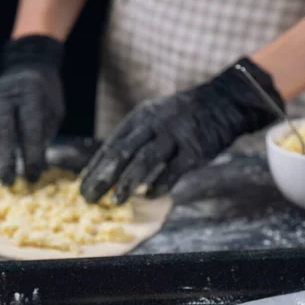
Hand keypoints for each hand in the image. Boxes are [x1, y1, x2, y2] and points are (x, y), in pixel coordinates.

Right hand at [0, 35, 64, 183]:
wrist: (27, 68)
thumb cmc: (45, 98)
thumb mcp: (54, 112)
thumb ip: (45, 135)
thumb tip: (36, 168)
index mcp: (30, 94)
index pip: (29, 127)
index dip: (31, 153)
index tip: (34, 175)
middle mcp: (4, 95)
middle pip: (0, 129)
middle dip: (4, 159)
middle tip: (9, 182)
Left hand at [80, 57, 283, 203]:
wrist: (222, 104)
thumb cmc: (181, 119)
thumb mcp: (153, 119)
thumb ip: (134, 140)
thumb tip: (108, 169)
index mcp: (139, 118)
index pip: (111, 144)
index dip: (95, 167)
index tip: (82, 187)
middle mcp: (153, 124)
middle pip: (122, 152)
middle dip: (103, 176)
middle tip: (90, 197)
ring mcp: (174, 136)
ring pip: (145, 159)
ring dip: (128, 181)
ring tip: (115, 200)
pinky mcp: (194, 149)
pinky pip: (174, 169)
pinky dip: (160, 184)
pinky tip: (150, 196)